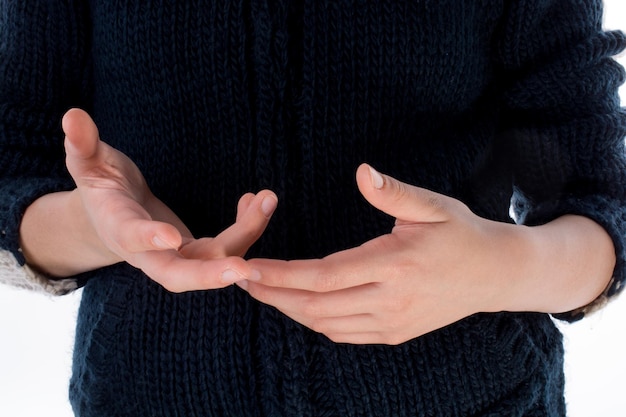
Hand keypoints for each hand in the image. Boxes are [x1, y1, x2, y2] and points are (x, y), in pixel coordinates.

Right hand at [61, 108, 276, 290]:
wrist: (115, 216)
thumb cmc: (103, 187)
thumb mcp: (90, 164)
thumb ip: (82, 145)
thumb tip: (72, 116)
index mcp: (118, 229)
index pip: (131, 237)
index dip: (148, 239)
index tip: (170, 237)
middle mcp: (148, 254)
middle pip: (177, 276)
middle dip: (209, 276)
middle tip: (242, 270)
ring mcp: (176, 258)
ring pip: (213, 260)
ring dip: (246, 235)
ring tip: (267, 199)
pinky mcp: (197, 254)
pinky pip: (227, 248)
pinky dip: (247, 228)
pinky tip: (258, 201)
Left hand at [240, 164, 522, 344]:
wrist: (494, 275)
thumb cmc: (462, 234)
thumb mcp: (433, 205)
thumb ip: (393, 193)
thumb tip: (361, 172)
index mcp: (395, 264)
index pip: (325, 275)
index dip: (282, 274)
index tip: (249, 267)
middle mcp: (391, 300)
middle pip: (316, 305)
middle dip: (273, 294)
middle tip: (241, 279)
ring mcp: (392, 323)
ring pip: (326, 323)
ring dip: (290, 309)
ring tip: (263, 291)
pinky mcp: (395, 334)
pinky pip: (344, 333)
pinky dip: (315, 321)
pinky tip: (299, 306)